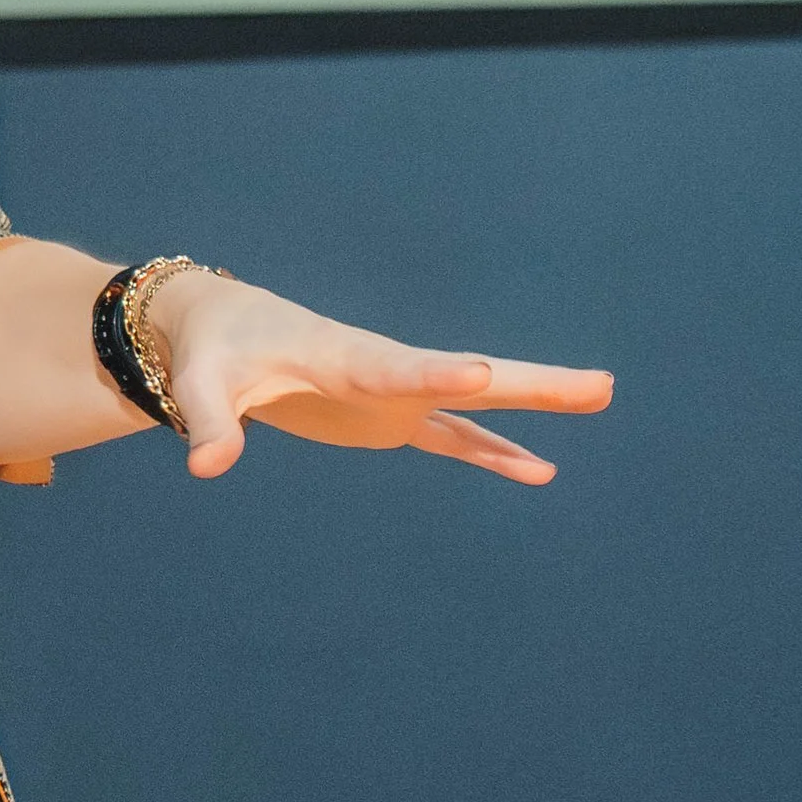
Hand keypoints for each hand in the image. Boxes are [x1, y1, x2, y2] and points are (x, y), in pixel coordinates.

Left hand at [142, 270, 612, 484]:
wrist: (222, 330)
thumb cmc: (211, 353)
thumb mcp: (200, 389)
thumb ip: (207, 423)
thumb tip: (206, 466)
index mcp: (343, 358)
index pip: (395, 368)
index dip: (435, 375)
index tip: (482, 375)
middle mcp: (384, 372)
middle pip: (469, 378)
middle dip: (533, 384)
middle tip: (600, 385)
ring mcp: (396, 395)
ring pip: (478, 404)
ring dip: (535, 409)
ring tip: (601, 396)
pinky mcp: (391, 417)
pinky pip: (455, 437)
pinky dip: (496, 454)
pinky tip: (540, 471)